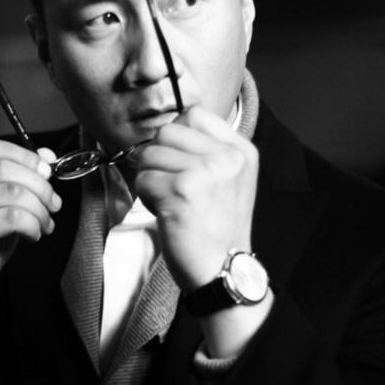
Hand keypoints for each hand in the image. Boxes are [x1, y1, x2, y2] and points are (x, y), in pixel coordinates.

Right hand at [0, 140, 61, 317]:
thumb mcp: (1, 204)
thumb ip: (20, 177)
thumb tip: (46, 156)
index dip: (26, 157)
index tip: (47, 172)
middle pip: (5, 168)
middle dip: (39, 185)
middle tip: (53, 203)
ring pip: (13, 193)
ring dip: (39, 209)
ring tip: (45, 223)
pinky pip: (13, 217)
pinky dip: (32, 225)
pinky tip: (33, 234)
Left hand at [135, 105, 258, 290]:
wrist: (223, 269)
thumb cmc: (218, 228)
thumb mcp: (229, 180)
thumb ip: (206, 151)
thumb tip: (162, 134)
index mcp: (241, 150)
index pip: (194, 114)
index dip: (175, 136)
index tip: (177, 162)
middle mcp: (227, 157)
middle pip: (166, 132)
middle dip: (157, 158)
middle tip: (169, 185)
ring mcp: (205, 172)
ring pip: (150, 154)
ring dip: (150, 178)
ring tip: (169, 200)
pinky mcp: (181, 191)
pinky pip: (143, 179)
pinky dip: (146, 197)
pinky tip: (165, 212)